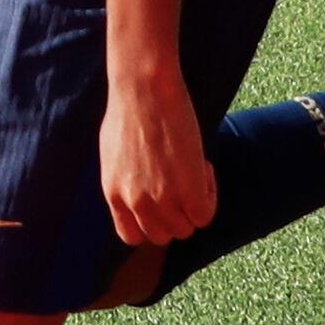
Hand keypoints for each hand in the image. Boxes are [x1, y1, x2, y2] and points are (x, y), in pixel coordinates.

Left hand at [98, 72, 219, 250]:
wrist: (144, 88)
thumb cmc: (128, 107)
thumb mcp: (113, 153)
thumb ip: (124, 179)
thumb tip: (139, 188)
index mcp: (113, 193)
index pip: (131, 235)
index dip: (150, 224)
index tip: (162, 205)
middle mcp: (135, 202)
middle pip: (162, 236)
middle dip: (175, 214)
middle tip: (183, 185)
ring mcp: (162, 199)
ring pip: (186, 228)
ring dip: (194, 204)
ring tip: (194, 169)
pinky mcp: (188, 190)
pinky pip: (205, 214)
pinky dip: (210, 195)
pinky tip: (204, 166)